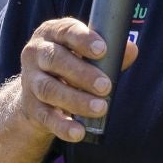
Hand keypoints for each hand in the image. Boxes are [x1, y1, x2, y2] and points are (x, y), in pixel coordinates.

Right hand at [15, 18, 138, 144]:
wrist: (36, 92)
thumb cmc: (68, 65)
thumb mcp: (85, 54)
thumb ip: (109, 53)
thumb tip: (132, 50)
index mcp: (51, 33)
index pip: (65, 31)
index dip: (83, 39)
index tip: (102, 50)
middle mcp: (36, 53)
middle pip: (55, 59)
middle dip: (82, 73)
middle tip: (106, 86)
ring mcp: (30, 81)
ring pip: (49, 89)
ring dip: (76, 100)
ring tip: (100, 108)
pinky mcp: (31, 107)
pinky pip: (46, 116)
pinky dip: (62, 126)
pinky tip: (79, 132)